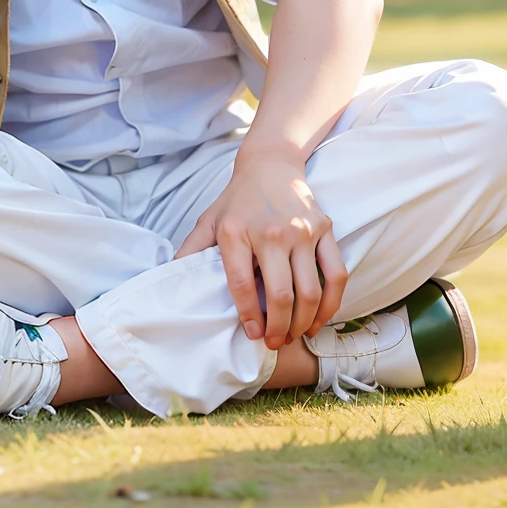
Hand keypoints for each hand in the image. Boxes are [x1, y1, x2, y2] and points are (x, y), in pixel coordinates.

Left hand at [177, 149, 346, 350]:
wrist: (271, 164)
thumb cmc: (238, 200)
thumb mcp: (208, 221)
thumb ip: (191, 252)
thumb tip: (170, 282)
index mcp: (236, 232)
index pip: (242, 284)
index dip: (248, 315)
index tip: (253, 334)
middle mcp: (272, 232)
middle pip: (281, 294)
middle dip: (278, 328)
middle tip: (274, 343)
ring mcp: (303, 231)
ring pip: (310, 290)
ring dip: (303, 322)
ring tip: (294, 336)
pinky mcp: (325, 229)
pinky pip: (336, 274)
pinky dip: (331, 303)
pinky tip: (319, 319)